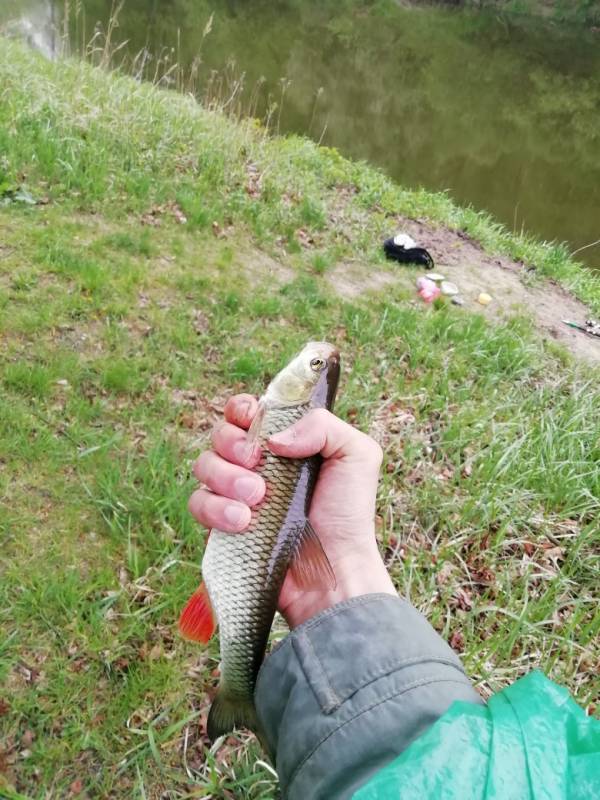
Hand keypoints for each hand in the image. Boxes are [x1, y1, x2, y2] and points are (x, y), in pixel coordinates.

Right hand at [189, 394, 396, 627]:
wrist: (335, 569)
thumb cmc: (348, 514)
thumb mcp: (356, 455)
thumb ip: (322, 425)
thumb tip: (272, 438)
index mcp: (284, 442)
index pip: (246, 411)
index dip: (241, 410)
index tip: (252, 422)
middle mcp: (256, 465)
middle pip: (219, 434)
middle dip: (232, 443)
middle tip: (256, 463)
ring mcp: (236, 495)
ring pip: (204, 465)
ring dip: (225, 476)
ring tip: (257, 498)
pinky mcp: (222, 525)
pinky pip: (198, 503)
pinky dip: (215, 508)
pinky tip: (243, 522)